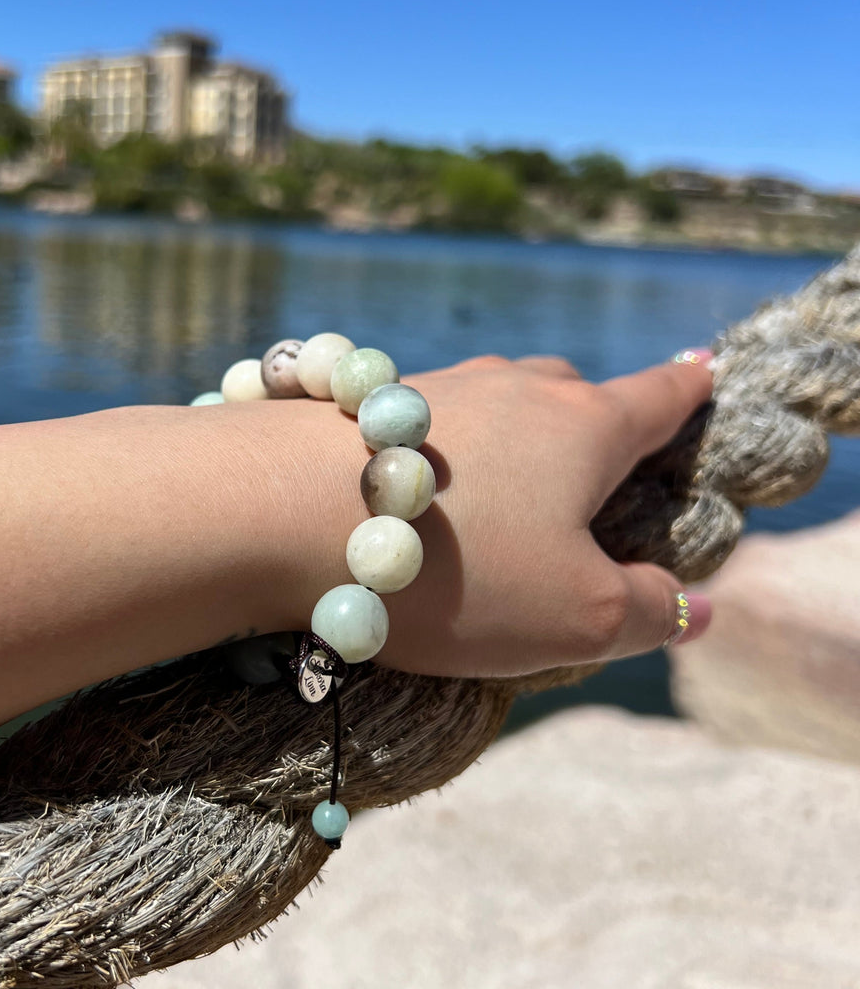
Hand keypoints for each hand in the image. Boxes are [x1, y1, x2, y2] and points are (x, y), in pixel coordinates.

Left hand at [345, 352, 712, 677]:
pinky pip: (428, 425)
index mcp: (581, 427)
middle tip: (598, 462)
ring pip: (495, 400)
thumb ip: (647, 611)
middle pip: (572, 390)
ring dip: (512, 439)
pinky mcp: (364, 409)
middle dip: (595, 419)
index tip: (706, 371)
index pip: (658, 398)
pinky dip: (444, 457)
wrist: (281, 512)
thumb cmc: (450, 568)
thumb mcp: (573, 618)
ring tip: (506, 490)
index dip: (689, 391)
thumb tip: (693, 603)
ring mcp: (433, 391)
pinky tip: (418, 500)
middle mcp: (511, 390)